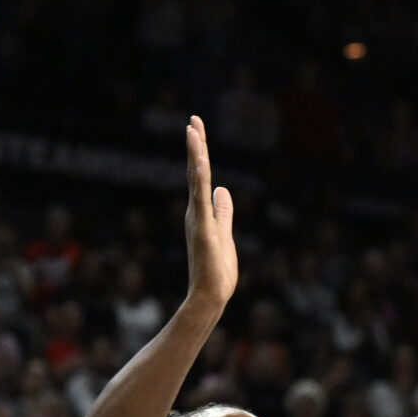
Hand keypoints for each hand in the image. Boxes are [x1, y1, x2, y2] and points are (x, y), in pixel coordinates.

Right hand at [180, 116, 237, 308]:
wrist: (210, 297)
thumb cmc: (216, 271)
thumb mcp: (224, 234)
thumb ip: (223, 212)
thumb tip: (223, 190)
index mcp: (201, 212)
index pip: (201, 176)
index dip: (200, 152)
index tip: (196, 128)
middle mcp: (195, 212)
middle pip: (195, 172)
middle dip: (195, 145)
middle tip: (193, 119)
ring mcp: (197, 219)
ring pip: (195, 181)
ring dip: (195, 156)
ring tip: (193, 131)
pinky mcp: (202, 229)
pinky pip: (200, 201)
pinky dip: (199, 180)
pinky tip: (200, 162)